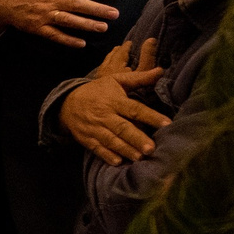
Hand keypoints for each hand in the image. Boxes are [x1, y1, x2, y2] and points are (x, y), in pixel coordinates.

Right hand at [0, 0, 120, 47]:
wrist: (3, 2)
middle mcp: (51, 0)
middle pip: (77, 4)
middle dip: (96, 9)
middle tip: (115, 13)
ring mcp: (45, 15)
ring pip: (68, 20)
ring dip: (86, 24)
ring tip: (103, 28)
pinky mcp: (38, 28)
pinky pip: (54, 35)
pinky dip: (68, 40)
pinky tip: (82, 43)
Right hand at [58, 39, 168, 164]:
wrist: (67, 102)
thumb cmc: (97, 91)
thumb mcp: (116, 80)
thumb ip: (139, 78)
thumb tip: (161, 71)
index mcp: (114, 100)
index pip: (135, 108)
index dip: (151, 116)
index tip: (166, 123)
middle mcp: (105, 115)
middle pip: (123, 128)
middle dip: (137, 139)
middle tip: (151, 148)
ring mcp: (95, 128)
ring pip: (111, 140)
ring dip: (126, 150)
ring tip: (139, 158)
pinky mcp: (87, 139)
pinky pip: (97, 148)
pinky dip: (107, 156)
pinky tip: (118, 162)